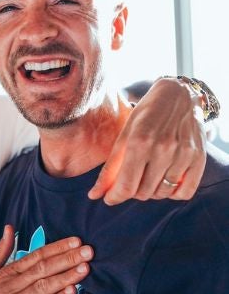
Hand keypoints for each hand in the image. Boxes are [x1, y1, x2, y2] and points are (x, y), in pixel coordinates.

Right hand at [0, 225, 91, 293]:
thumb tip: (10, 228)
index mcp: (5, 273)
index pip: (35, 256)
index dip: (57, 248)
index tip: (75, 241)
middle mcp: (10, 286)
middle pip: (43, 268)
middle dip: (68, 258)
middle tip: (88, 250)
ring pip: (44, 286)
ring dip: (66, 276)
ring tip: (85, 268)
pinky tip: (71, 293)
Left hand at [89, 77, 206, 204]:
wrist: (178, 95)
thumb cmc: (145, 115)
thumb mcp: (123, 135)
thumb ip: (110, 168)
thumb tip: (94, 195)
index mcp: (139, 142)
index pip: (126, 186)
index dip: (114, 198)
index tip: (109, 199)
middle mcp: (162, 149)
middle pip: (143, 193)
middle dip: (131, 191)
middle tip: (130, 179)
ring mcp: (183, 154)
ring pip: (161, 194)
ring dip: (150, 191)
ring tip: (146, 176)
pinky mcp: (199, 158)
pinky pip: (184, 193)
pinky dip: (172, 193)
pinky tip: (164, 181)